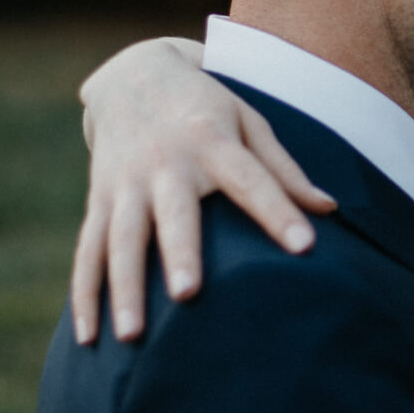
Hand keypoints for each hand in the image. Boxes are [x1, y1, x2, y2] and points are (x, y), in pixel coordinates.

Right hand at [72, 37, 335, 343]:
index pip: (251, 179)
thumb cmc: (206, 107)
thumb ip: (284, 170)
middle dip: (178, 253)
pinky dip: (84, 295)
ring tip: (132, 337)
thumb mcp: (250, 122)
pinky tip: (87, 338)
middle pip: (172, 214)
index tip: (305, 246)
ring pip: (120, 240)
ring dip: (123, 289)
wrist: (132, 74)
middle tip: (187, 295)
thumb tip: (328, 210)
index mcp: (212, 141)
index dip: (278, 211)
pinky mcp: (98, 199)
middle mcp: (164, 162)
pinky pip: (87, 251)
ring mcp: (125, 182)